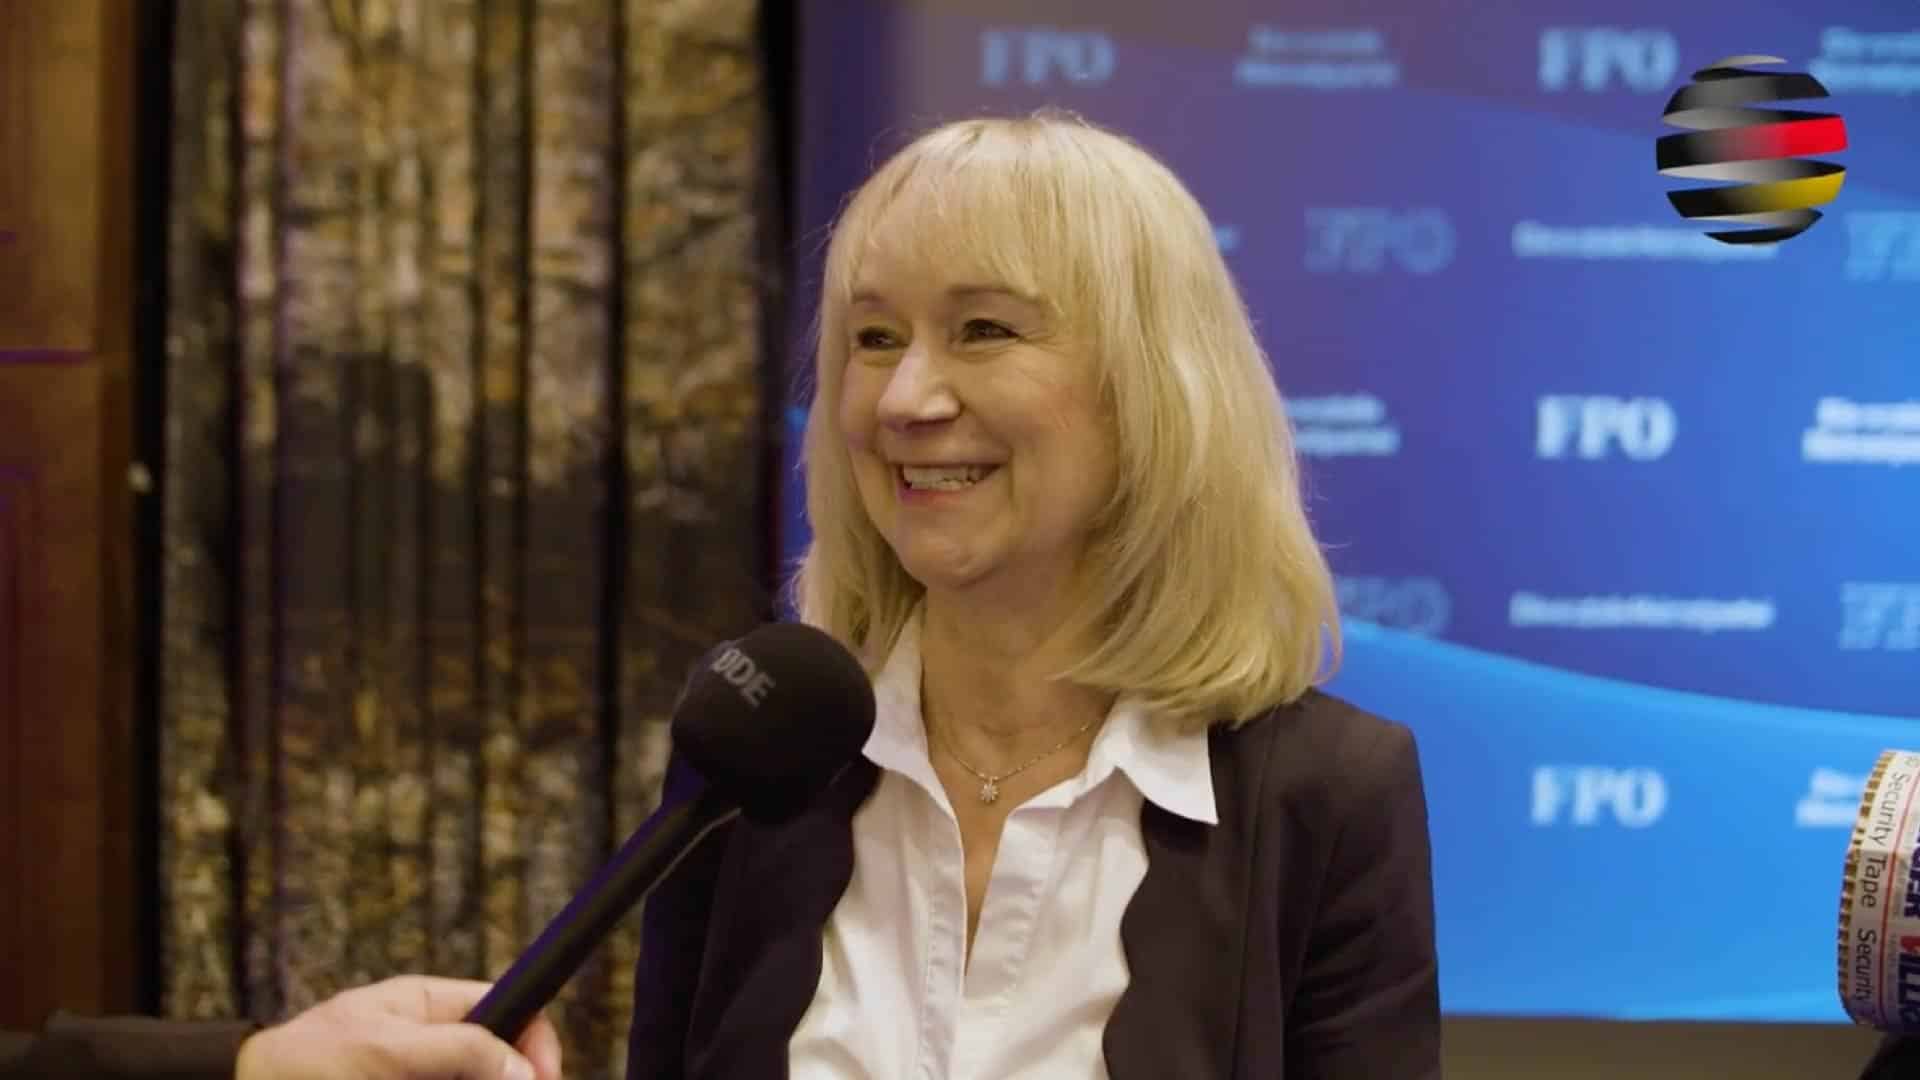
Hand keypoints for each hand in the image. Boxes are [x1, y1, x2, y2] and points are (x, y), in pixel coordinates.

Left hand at [234, 976, 562, 1079]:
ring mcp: (415, 1077)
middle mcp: (427, 1045)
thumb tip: (523, 1069)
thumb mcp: (387, 1049)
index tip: (543, 1077)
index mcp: (427, 1007)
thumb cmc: (301, 1065)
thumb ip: (460, 1049)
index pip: (506, 1008)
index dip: (533, 1040)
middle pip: (493, 1063)